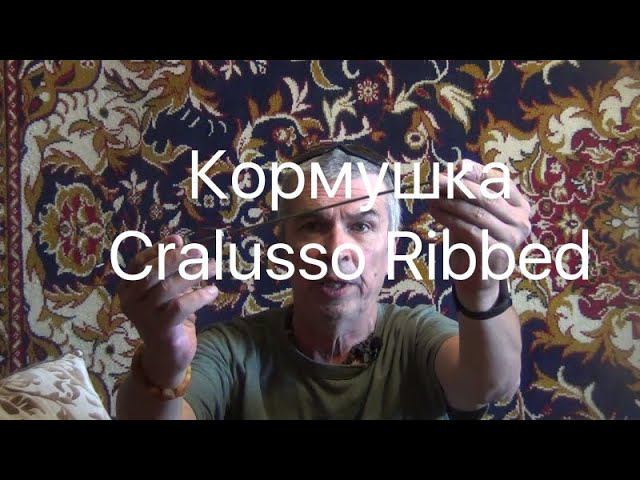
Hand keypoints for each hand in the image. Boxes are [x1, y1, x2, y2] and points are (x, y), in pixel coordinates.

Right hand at [116, 234, 217, 387]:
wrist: (167, 354)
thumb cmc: (168, 315)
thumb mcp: (168, 287)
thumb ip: (171, 265)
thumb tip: (178, 240)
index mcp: (127, 287)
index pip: (139, 262)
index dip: (159, 249)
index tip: (178, 240)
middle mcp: (130, 301)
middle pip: (152, 272)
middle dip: (177, 258)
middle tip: (199, 251)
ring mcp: (143, 316)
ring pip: (167, 288)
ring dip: (193, 274)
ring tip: (213, 266)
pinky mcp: (160, 330)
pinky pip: (180, 307)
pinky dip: (199, 296)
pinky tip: (213, 290)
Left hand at [429, 159, 531, 310]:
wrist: (477, 277)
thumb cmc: (474, 238)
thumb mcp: (472, 211)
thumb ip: (467, 192)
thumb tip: (449, 169)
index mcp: (520, 206)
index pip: (501, 181)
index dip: (478, 172)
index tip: (455, 166)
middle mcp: (521, 221)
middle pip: (487, 196)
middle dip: (458, 186)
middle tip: (436, 180)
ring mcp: (511, 239)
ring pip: (477, 213)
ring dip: (450, 202)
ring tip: (431, 197)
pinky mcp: (496, 253)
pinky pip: (469, 231)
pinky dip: (450, 219)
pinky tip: (435, 212)